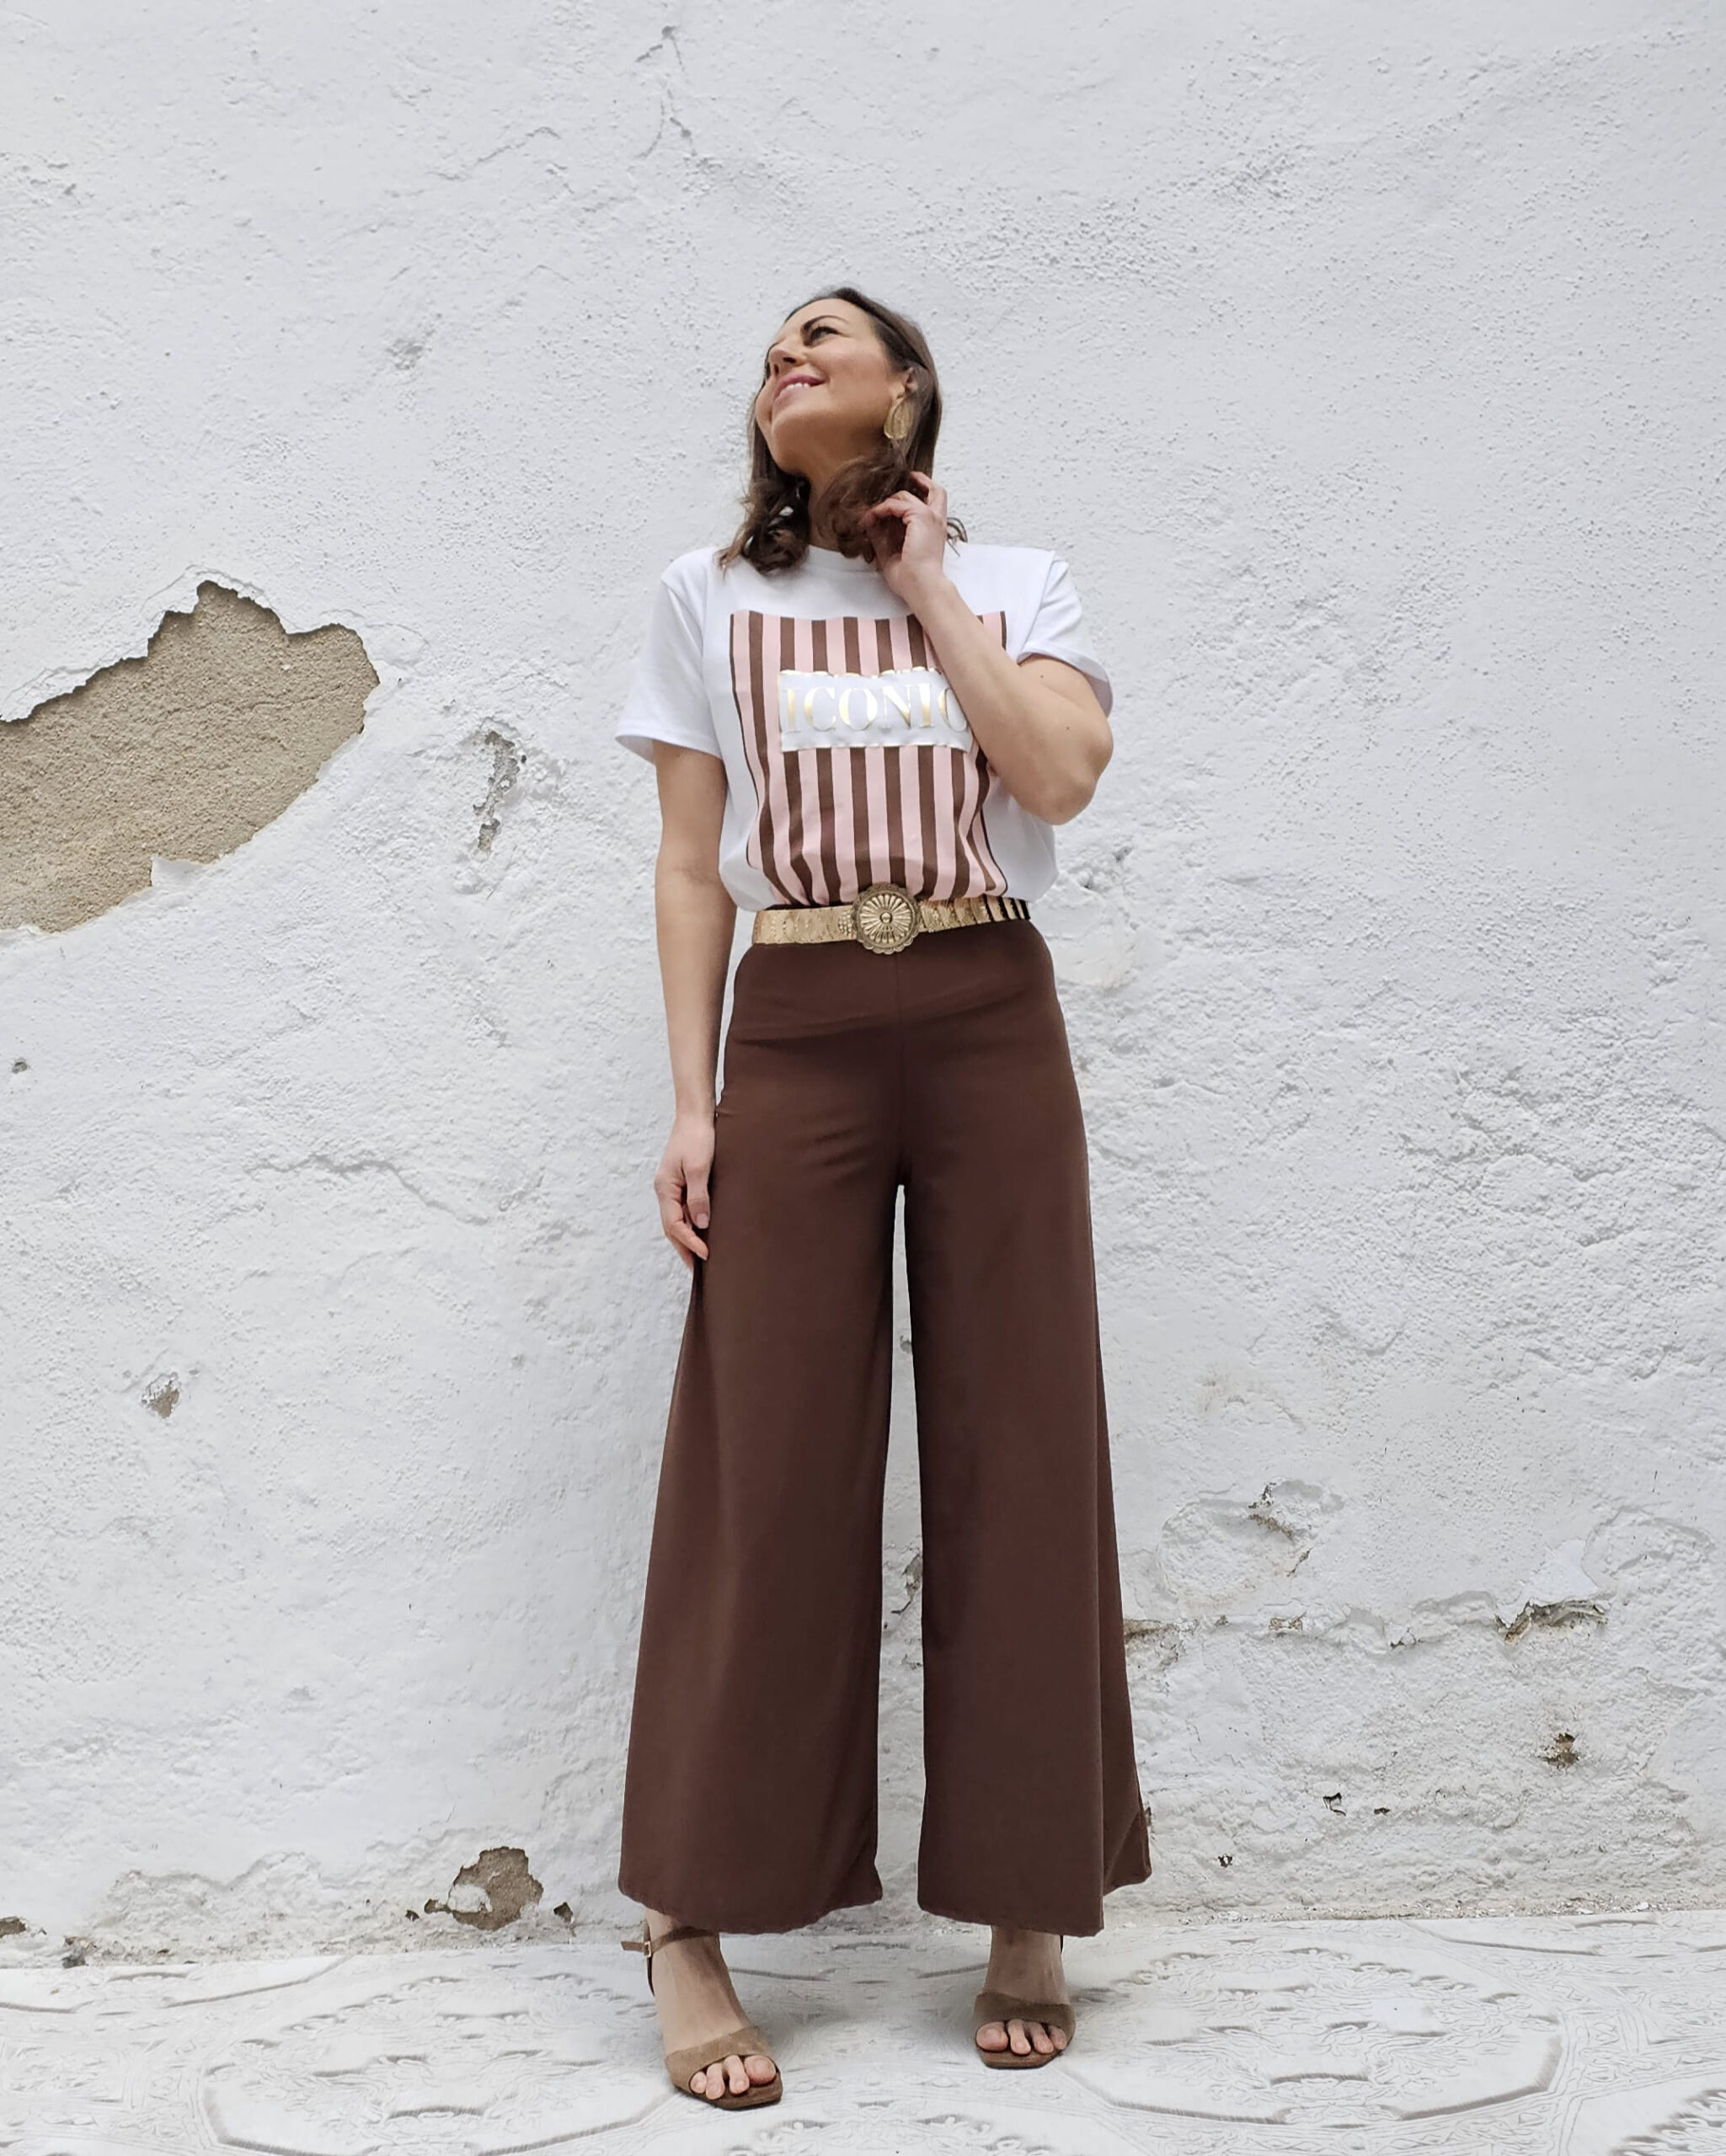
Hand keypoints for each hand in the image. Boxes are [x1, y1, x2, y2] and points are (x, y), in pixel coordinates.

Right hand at [654, 1109, 713, 1268]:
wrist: (695, 1115)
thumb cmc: (697, 1137)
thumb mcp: (699, 1167)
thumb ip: (699, 1196)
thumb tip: (702, 1224)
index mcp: (665, 1188)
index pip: (675, 1225)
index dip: (690, 1242)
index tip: (706, 1255)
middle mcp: (665, 1190)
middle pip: (671, 1227)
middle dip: (684, 1248)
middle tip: (698, 1269)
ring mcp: (671, 1187)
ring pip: (677, 1219)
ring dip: (687, 1238)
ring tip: (700, 1256)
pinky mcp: (680, 1182)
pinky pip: (683, 1209)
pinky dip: (691, 1224)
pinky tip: (702, 1231)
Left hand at [862, 470, 950, 604]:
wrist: (922, 586)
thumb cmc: (912, 578)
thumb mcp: (892, 552)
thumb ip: (883, 536)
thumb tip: (870, 522)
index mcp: (934, 530)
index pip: (931, 504)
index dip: (914, 498)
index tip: (894, 503)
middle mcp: (936, 521)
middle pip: (934, 490)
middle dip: (919, 481)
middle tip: (904, 479)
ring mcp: (930, 516)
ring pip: (905, 496)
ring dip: (884, 504)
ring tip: (870, 516)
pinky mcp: (920, 516)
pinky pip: (894, 504)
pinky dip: (880, 510)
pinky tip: (871, 519)